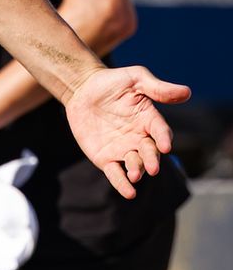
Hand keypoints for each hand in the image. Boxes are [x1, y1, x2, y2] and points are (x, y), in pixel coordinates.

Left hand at [65, 66, 189, 197]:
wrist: (82, 89)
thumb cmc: (112, 82)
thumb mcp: (135, 78)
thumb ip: (157, 88)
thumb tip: (187, 92)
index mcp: (149, 120)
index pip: (160, 131)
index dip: (164, 138)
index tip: (165, 145)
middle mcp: (140, 138)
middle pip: (149, 152)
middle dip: (151, 160)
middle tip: (152, 168)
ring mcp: (123, 149)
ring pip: (134, 164)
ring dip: (137, 171)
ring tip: (135, 175)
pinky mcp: (106, 158)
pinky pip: (115, 173)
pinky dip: (122, 183)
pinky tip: (128, 191)